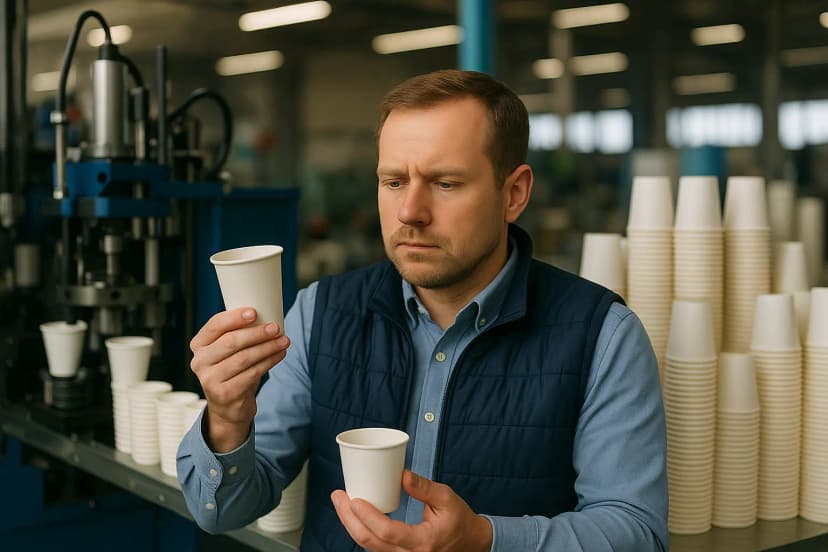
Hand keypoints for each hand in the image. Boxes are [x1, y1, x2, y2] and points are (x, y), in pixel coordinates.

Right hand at [189, 307, 289, 451]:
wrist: (227, 407)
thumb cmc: (231, 371)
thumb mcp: (227, 352)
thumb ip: (237, 334)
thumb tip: (266, 317)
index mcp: (199, 345)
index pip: (214, 326)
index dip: (234, 317)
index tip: (254, 312)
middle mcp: (200, 361)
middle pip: (231, 342)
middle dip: (257, 333)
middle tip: (275, 328)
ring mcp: (210, 379)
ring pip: (244, 358)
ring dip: (267, 347)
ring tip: (284, 341)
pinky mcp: (225, 393)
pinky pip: (252, 373)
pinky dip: (269, 361)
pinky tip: (279, 354)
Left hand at [331, 470, 492, 551]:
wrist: (470, 544)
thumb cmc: (459, 520)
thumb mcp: (447, 498)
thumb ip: (424, 487)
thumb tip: (401, 474)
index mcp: (424, 541)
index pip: (388, 532)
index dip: (367, 516)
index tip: (354, 499)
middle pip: (370, 542)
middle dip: (349, 519)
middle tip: (338, 497)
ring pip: (369, 547)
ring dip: (351, 525)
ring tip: (341, 503)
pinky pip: (375, 547)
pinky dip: (361, 531)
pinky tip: (354, 515)